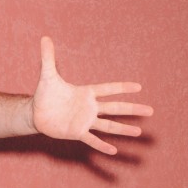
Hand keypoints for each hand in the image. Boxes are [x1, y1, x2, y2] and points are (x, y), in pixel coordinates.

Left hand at [31, 37, 152, 154]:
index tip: (139, 87)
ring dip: (123, 129)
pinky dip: (102, 145)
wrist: (35, 113)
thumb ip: (48, 57)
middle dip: (132, 108)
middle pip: (115, 107)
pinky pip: (92, 140)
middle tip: (151, 110)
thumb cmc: (45, 94)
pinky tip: (114, 151)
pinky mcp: (76, 132)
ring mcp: (84, 121)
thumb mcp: (47, 75)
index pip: (107, 89)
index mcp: (86, 93)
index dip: (122, 87)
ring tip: (139, 132)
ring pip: (108, 125)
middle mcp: (89, 108)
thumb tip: (45, 37)